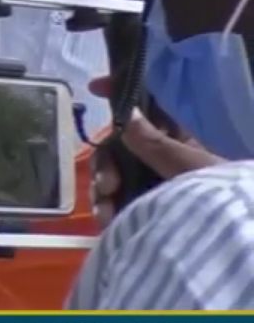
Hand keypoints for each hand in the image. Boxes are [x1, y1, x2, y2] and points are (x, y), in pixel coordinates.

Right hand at [87, 77, 224, 225]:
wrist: (229, 235)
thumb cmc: (218, 196)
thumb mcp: (188, 166)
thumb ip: (155, 142)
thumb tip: (126, 110)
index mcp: (176, 142)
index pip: (144, 113)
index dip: (119, 97)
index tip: (94, 87)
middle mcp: (159, 161)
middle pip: (118, 149)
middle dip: (106, 165)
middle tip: (107, 185)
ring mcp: (148, 187)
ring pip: (111, 177)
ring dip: (102, 191)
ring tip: (106, 213)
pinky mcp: (140, 212)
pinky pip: (114, 203)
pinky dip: (106, 210)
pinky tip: (107, 221)